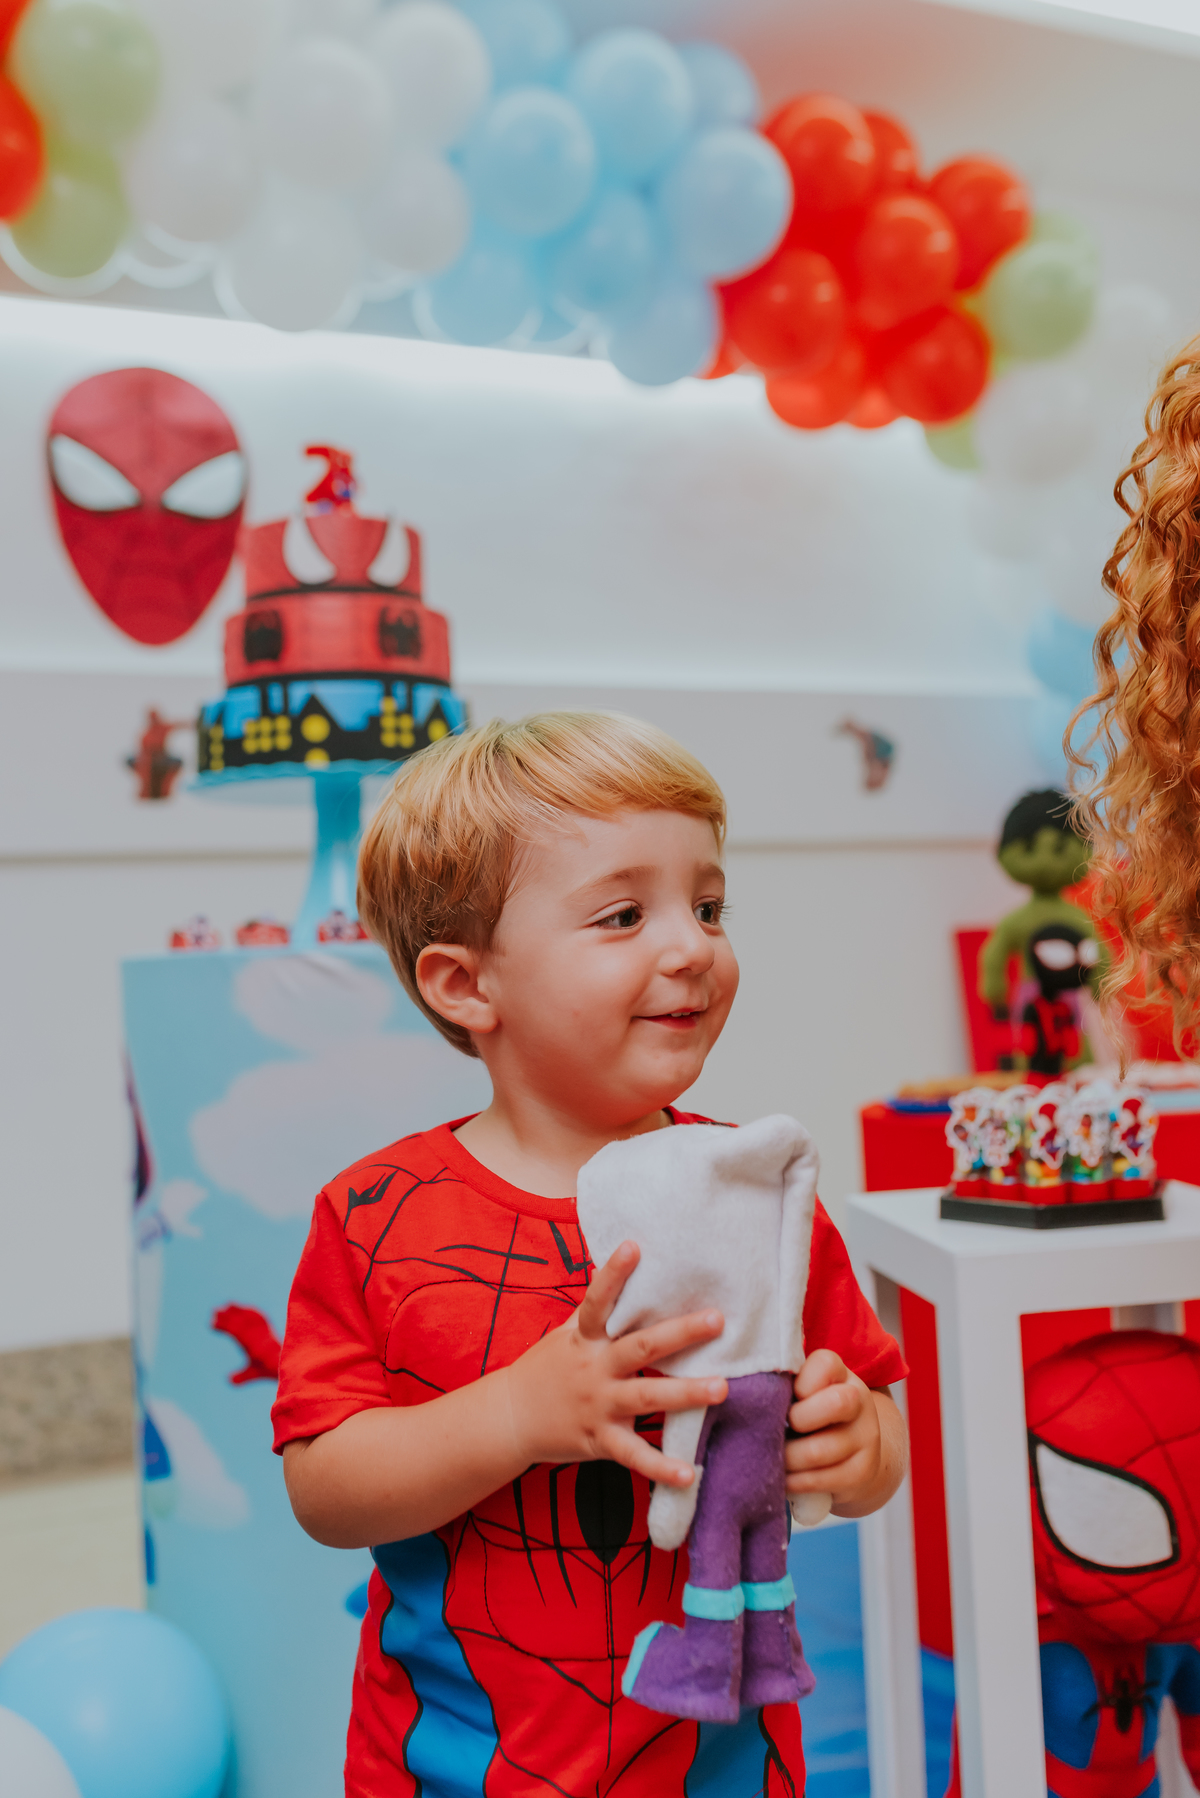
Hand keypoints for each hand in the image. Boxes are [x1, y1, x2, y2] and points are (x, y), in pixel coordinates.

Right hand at [504, 1241, 726, 1488]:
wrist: (510, 1419)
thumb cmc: (547, 1369)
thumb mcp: (565, 1335)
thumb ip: (596, 1311)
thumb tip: (619, 1266)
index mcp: (585, 1340)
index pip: (598, 1301)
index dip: (613, 1274)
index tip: (634, 1246)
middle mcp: (594, 1369)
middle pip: (640, 1347)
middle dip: (680, 1333)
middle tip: (716, 1320)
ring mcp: (598, 1405)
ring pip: (646, 1397)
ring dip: (686, 1393)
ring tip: (723, 1388)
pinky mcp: (600, 1440)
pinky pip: (634, 1455)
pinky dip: (661, 1467)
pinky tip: (689, 1473)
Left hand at [785, 1350, 882, 1512]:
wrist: (856, 1451)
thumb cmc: (813, 1411)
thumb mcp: (804, 1390)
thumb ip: (783, 1383)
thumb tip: (733, 1387)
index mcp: (841, 1374)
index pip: (826, 1364)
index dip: (800, 1382)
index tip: (786, 1396)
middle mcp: (860, 1402)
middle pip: (837, 1403)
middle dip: (797, 1419)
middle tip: (779, 1428)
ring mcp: (865, 1439)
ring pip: (818, 1451)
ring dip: (785, 1458)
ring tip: (769, 1456)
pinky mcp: (861, 1473)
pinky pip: (819, 1480)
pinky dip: (793, 1481)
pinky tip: (782, 1477)